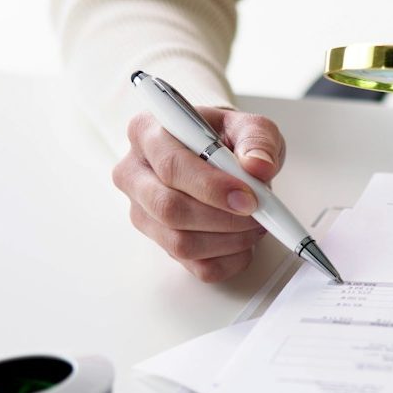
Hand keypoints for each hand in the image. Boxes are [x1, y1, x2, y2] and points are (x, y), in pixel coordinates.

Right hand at [112, 106, 286, 281]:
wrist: (221, 155)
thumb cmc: (225, 138)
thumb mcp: (248, 125)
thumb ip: (257, 139)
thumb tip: (258, 166)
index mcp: (147, 133)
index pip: (171, 167)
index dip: (211, 187)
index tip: (248, 197)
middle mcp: (135, 174)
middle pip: (169, 209)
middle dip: (222, 217)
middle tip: (258, 212)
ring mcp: (143, 212)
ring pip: (180, 243)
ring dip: (229, 240)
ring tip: (255, 223)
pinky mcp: (159, 242)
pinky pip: (195, 266)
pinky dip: (230, 259)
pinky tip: (244, 239)